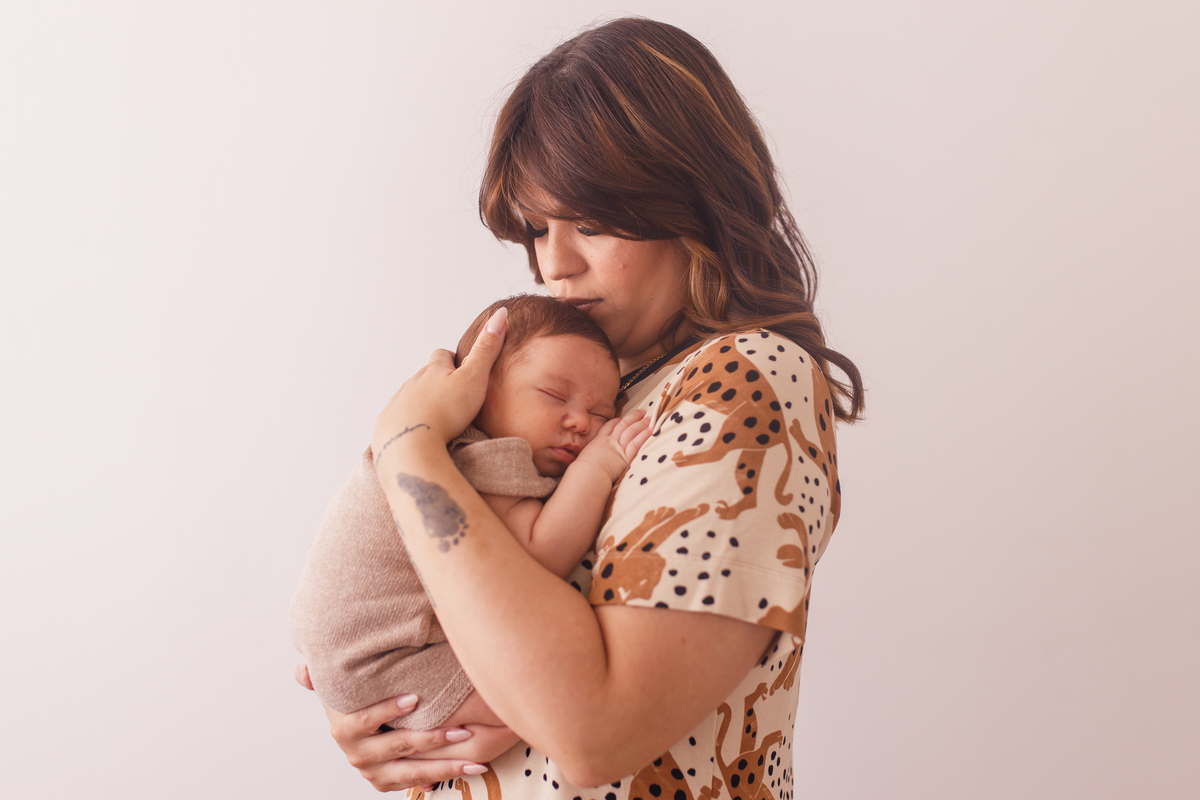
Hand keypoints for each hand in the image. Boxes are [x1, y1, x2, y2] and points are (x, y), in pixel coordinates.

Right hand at [295, 662, 504, 790]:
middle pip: (398, 747)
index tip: (415, 698)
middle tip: (462, 729)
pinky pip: (419, 781)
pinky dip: (446, 776)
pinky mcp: (388, 782)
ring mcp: (374, 771)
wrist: (357, 728)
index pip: (365, 720)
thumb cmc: (354, 698)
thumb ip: (319, 677)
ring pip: (414, 772)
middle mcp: (358, 754)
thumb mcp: (337, 685)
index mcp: (344, 729)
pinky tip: (473, 767)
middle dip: (433, 739)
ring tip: (475, 758)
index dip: (388, 710)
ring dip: (447, 765)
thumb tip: (301, 670)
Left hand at [372, 307, 507, 452]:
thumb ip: (486, 349)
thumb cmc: (446, 412)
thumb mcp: (474, 378)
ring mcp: (397, 403)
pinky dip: (408, 422)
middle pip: (424, 376)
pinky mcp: (387, 425)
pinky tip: (418, 433)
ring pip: (410, 396)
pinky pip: (397, 419)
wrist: (412, 446)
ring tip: (437, 417)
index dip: (452, 360)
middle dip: (435, 382)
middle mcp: (412, 383)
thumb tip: (500, 313)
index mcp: (433, 370)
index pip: (442, 356)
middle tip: (451, 394)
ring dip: (422, 403)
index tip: (460, 367)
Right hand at [574, 409, 651, 482]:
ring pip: (631, 431)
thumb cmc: (583, 469)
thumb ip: (589, 453)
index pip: (609, 426)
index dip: (617, 421)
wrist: (588, 473)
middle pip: (623, 425)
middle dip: (633, 417)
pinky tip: (651, 430)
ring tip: (650, 418)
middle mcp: (610, 441)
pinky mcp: (625, 456)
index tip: (622, 418)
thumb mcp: (584, 456)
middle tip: (642, 411)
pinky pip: (636, 443)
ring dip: (641, 423)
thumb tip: (588, 457)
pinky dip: (644, 435)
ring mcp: (618, 447)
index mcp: (599, 440)